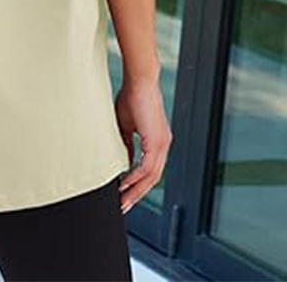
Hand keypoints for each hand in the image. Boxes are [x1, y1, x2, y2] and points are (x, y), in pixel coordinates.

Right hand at [114, 78, 172, 214]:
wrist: (139, 80)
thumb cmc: (132, 96)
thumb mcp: (126, 125)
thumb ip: (126, 143)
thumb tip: (124, 161)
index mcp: (157, 140)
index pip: (150, 169)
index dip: (138, 183)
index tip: (125, 193)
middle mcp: (163, 144)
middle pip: (153, 178)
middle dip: (137, 194)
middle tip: (124, 206)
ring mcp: (162, 143)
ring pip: (152, 176)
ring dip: (136, 190)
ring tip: (123, 200)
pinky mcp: (156, 140)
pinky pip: (147, 167)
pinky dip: (135, 177)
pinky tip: (124, 183)